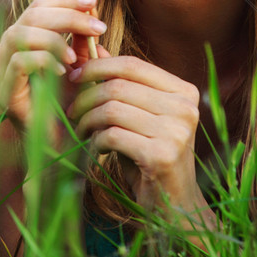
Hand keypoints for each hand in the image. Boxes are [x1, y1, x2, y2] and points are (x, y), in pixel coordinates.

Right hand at [0, 0, 105, 130]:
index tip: (92, 0)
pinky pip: (18, 62)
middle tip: (97, 27)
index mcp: (24, 40)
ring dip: (55, 39)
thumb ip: (82, 37)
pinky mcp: (4, 94)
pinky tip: (63, 71)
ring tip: (77, 57)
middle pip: (30, 15)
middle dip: (67, 15)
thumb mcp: (82, 64)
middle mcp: (7, 52)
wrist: (65, 149)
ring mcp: (1, 73)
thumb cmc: (73, 105)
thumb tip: (90, 6)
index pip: (39, 5)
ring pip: (19, 34)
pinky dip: (43, 60)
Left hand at [68, 55, 210, 222]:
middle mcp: (185, 108)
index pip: (132, 65)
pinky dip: (97, 140)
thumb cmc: (151, 158)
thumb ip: (121, 84)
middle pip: (119, 86)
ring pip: (112, 109)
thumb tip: (94, 47)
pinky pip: (113, 135)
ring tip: (82, 131)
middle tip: (72, 111)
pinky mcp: (162, 155)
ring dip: (88, 120)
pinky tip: (98, 150)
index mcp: (184, 91)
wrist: (175, 209)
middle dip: (86, 96)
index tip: (75, 76)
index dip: (98, 66)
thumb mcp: (138, 116)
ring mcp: (176, 132)